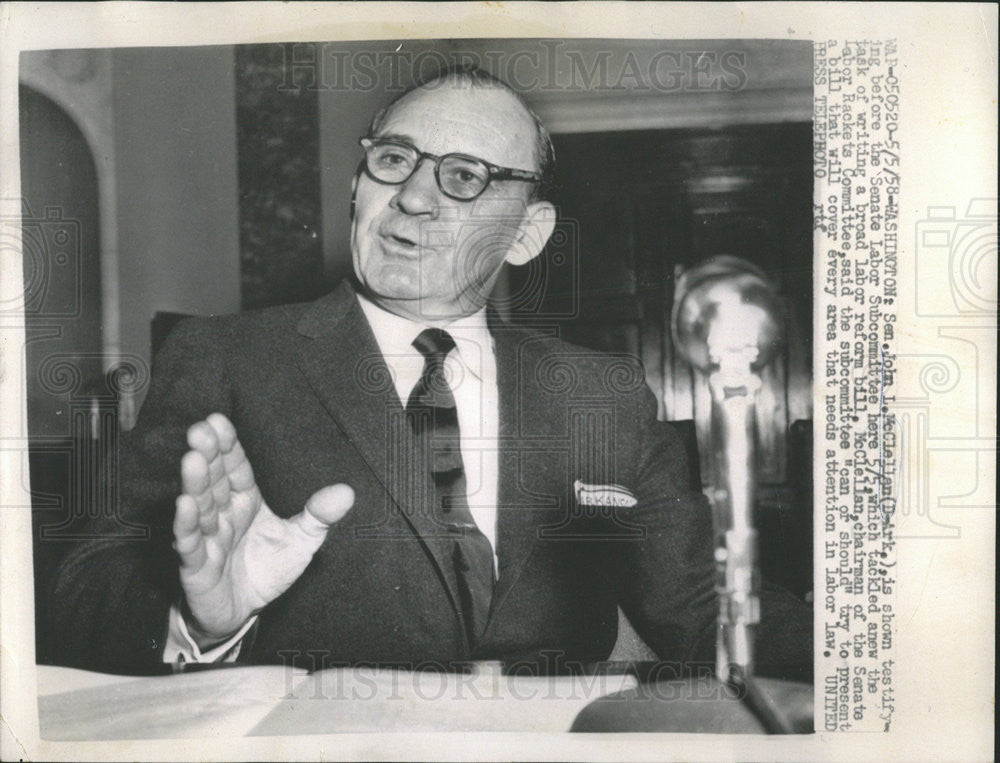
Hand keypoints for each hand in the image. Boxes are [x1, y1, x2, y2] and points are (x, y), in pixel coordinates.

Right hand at [172, 413, 353, 646]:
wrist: (244, 612)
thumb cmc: (268, 569)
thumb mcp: (302, 540)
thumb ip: (320, 515)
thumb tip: (348, 492)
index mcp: (246, 500)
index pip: (235, 467)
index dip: (227, 446)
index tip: (218, 421)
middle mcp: (223, 513)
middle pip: (214, 480)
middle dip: (207, 455)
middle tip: (199, 431)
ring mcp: (207, 538)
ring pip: (200, 506)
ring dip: (195, 483)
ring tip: (192, 459)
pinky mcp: (196, 566)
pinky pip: (190, 542)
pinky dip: (186, 523)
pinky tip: (184, 504)